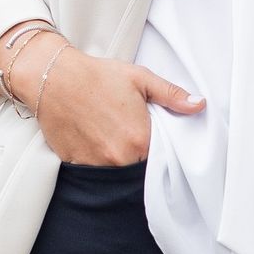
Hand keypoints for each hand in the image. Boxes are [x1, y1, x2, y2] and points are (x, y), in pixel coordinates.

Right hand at [19, 38, 203, 164]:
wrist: (53, 77)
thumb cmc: (98, 76)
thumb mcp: (141, 79)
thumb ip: (173, 96)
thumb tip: (200, 105)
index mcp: (140, 140)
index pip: (162, 162)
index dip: (162, 155)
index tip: (157, 146)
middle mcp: (118, 158)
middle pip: (140, 172)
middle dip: (141, 161)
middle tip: (132, 141)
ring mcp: (95, 165)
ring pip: (117, 177)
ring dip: (119, 165)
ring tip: (114, 143)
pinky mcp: (74, 166)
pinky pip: (93, 176)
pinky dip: (98, 166)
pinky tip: (96, 147)